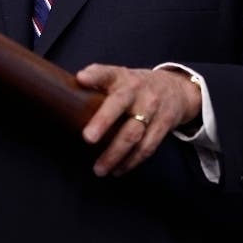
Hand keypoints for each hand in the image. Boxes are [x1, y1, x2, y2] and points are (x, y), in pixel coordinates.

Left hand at [76, 64, 201, 177]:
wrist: (176, 89)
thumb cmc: (137, 87)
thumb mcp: (120, 78)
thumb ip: (98, 84)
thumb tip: (66, 94)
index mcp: (122, 77)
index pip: (107, 72)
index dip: (94, 75)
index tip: (81, 78)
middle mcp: (137, 90)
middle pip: (120, 104)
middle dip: (103, 121)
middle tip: (88, 138)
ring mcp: (152, 108)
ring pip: (133, 133)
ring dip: (115, 154)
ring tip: (99, 169)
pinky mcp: (163, 125)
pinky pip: (147, 147)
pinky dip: (132, 161)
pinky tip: (118, 170)